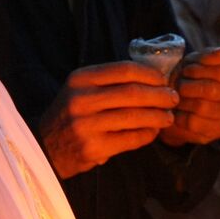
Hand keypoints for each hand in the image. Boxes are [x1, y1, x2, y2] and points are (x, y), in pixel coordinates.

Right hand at [38, 62, 179, 178]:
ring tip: (168, 116)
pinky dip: (147, 134)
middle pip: (132, 93)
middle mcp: (81, 100)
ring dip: (157, 116)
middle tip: (173, 98)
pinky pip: (130, 138)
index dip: (150, 74)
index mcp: (80, 79)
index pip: (124, 70)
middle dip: (159, 95)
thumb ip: (109, 82)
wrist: (46, 147)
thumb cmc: (71, 115)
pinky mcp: (93, 148)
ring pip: (134, 116)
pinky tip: (154, 132)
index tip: (164, 80)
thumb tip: (153, 77)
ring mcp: (86, 125)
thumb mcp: (81, 89)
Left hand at [160, 46, 219, 146]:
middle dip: (188, 86)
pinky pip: (195, 123)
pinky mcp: (219, 130)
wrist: (178, 103)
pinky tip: (178, 112)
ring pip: (203, 107)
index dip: (198, 71)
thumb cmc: (189, 78)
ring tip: (177, 98)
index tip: (186, 70)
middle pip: (211, 90)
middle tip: (178, 85)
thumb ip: (209, 56)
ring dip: (184, 101)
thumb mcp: (195, 62)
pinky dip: (181, 116)